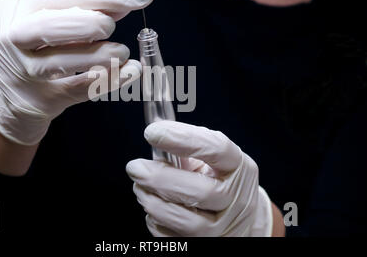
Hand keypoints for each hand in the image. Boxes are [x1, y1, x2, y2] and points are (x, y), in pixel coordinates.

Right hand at [0, 0, 153, 144]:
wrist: (10, 95)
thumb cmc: (37, 48)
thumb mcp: (54, 21)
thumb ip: (89, 6)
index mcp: (12, 6)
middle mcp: (7, 38)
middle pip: (49, 25)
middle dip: (91, 22)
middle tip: (114, 25)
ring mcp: (18, 73)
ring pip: (60, 62)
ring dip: (100, 55)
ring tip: (123, 52)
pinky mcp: (36, 100)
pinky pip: (76, 90)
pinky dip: (107, 80)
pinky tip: (129, 71)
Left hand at [126, 120, 272, 236]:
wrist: (240, 219)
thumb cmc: (219, 180)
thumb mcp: (214, 158)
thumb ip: (190, 146)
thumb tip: (156, 133)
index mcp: (239, 167)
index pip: (216, 149)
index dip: (182, 139)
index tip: (152, 132)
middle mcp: (237, 199)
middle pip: (199, 191)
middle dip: (160, 178)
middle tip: (135, 167)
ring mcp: (223, 228)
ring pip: (184, 220)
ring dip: (153, 201)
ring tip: (140, 186)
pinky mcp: (206, 245)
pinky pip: (172, 237)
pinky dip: (155, 221)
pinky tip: (153, 206)